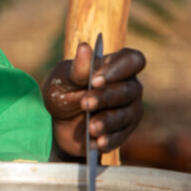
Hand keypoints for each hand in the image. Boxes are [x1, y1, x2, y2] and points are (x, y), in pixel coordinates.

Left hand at [41, 41, 145, 158]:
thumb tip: (85, 47)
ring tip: (90, 128)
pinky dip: (108, 139)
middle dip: (106, 97)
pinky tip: (95, 143)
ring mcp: (130, 110)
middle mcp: (129, 86)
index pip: (133, 60)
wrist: (57, 124)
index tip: (96, 79)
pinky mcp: (124, 131)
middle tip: (85, 103)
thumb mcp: (63, 80)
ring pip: (127, 114)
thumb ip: (77, 69)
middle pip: (129, 89)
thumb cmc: (63, 93)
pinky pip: (122, 136)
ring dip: (108, 121)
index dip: (118, 69)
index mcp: (116, 66)